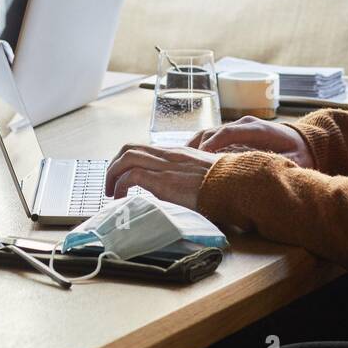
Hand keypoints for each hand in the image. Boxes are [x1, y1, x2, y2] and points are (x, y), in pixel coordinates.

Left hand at [105, 144, 222, 209]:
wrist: (236, 186)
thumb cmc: (227, 185)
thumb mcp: (207, 176)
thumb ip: (192, 178)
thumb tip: (186, 191)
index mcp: (179, 153)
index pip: (145, 149)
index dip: (129, 161)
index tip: (124, 177)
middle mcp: (169, 155)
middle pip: (130, 148)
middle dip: (114, 165)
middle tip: (111, 184)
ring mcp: (166, 165)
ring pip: (126, 157)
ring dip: (112, 175)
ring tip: (111, 193)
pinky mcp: (163, 180)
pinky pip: (130, 177)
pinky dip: (120, 186)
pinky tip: (120, 199)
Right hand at [186, 115, 314, 168]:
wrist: (304, 141)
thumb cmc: (299, 153)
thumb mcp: (295, 161)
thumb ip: (282, 165)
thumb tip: (270, 176)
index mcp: (258, 129)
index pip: (229, 132)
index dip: (213, 143)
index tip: (200, 157)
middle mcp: (244, 124)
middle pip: (214, 131)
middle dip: (197, 147)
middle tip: (181, 164)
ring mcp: (237, 127)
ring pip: (208, 132)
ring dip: (192, 146)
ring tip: (176, 161)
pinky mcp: (233, 133)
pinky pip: (210, 137)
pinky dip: (197, 146)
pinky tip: (186, 159)